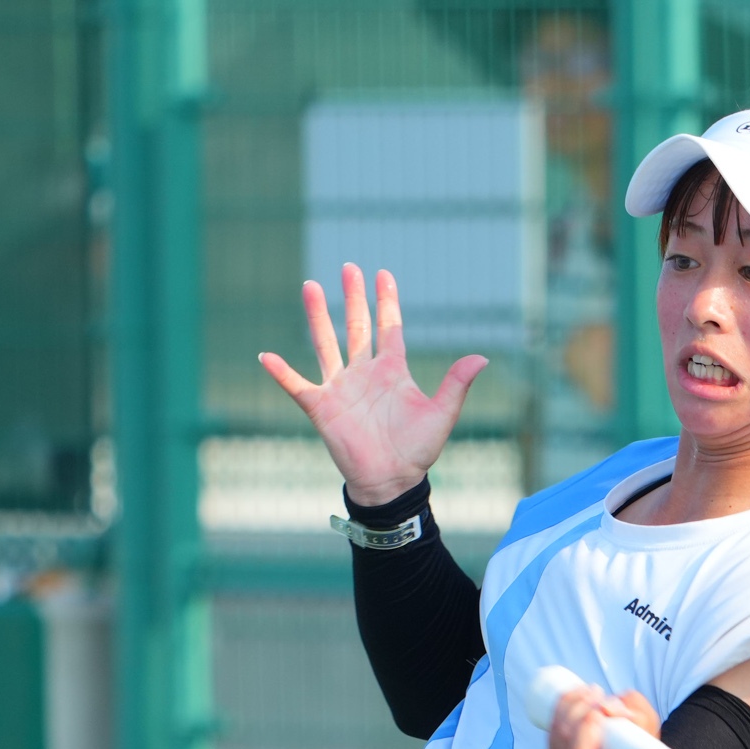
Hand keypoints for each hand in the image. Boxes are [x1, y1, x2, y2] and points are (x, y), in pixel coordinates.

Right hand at [259, 264, 486, 505]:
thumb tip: (482, 357)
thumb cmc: (417, 451)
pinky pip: (297, 386)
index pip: (389, 327)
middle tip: (349, 267)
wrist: (391, 481)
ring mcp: (341, 387)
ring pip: (326, 343)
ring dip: (318, 316)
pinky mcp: (321, 406)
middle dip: (354, 297)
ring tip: (311, 286)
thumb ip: (457, 384)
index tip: (382, 273)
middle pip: (357, 326)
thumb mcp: (442, 414)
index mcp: (393, 371)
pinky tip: (266, 356)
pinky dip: (281, 373)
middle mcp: (365, 373)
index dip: (386, 301)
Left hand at [547, 684, 661, 748]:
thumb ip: (640, 717)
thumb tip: (608, 708)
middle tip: (602, 701)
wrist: (618, 748)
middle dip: (586, 721)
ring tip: (594, 691)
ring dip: (575, 709)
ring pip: (562, 743)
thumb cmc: (639, 742)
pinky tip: (577, 695)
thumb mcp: (651, 730)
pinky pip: (552, 736)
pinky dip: (563, 710)